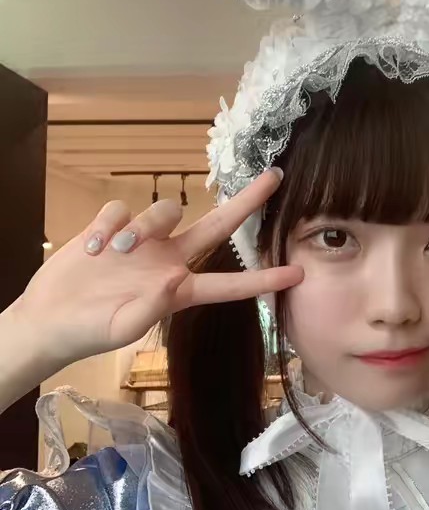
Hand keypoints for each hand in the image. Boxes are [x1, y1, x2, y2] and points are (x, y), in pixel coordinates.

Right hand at [11, 169, 302, 365]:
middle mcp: (170, 260)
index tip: (298, 273)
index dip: (264, 279)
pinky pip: (120, 209)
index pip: (230, 284)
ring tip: (113, 252)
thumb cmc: (90, 332)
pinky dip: (107, 225)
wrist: (49, 318)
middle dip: (246, 201)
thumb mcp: (123, 328)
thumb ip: (153, 306)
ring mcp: (145, 241)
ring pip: (165, 209)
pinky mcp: (115, 226)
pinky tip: (93, 248)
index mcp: (180, 290)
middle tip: (275, 177)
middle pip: (217, 225)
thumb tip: (178, 276)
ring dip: (143, 225)